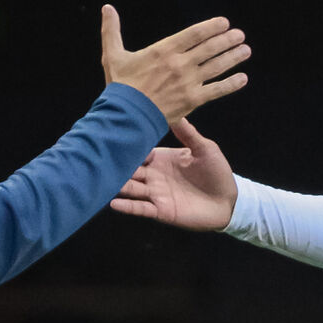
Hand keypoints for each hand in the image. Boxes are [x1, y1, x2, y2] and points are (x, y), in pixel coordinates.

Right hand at [101, 4, 249, 124]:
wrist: (125, 116)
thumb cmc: (120, 85)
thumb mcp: (113, 55)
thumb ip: (112, 30)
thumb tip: (107, 8)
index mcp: (164, 50)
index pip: (194, 34)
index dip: (212, 27)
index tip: (225, 23)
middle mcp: (180, 64)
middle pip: (211, 48)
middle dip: (228, 40)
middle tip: (240, 35)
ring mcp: (189, 82)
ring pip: (218, 66)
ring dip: (234, 57)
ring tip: (246, 50)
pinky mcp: (193, 100)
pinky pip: (217, 90)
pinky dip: (232, 83)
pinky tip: (243, 78)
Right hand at [110, 118, 237, 230]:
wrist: (228, 201)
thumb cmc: (217, 173)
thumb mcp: (205, 149)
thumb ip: (188, 134)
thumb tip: (175, 111)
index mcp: (161, 159)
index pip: (138, 151)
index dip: (127, 146)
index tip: (111, 136)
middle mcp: (153, 175)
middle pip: (129, 170)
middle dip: (114, 165)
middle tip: (95, 158)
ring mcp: (155, 193)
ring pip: (130, 188)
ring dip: (117, 185)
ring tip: (99, 179)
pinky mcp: (161, 211)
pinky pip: (140, 208)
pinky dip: (127, 206)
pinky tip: (113, 202)